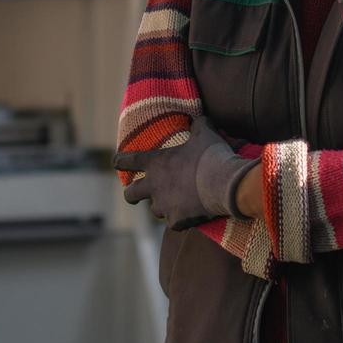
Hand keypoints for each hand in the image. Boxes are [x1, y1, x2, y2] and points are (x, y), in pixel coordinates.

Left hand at [112, 118, 254, 229]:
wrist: (226, 184)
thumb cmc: (212, 155)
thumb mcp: (205, 133)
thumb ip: (198, 125)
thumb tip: (200, 119)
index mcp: (155, 163)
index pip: (128, 160)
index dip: (120, 161)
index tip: (116, 162)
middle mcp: (154, 186)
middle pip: (130, 194)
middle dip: (131, 194)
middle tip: (134, 195)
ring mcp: (164, 205)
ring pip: (156, 210)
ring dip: (163, 206)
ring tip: (176, 202)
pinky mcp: (177, 221)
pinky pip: (175, 223)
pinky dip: (181, 220)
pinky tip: (191, 216)